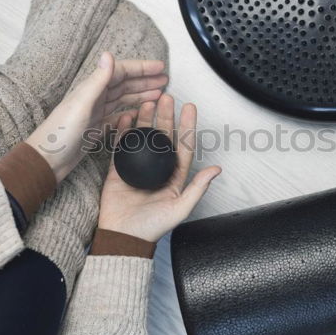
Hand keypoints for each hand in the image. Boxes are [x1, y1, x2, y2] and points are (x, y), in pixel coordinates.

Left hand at [27, 52, 167, 181]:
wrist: (47, 160)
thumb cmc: (60, 133)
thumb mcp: (81, 105)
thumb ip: (97, 80)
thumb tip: (108, 54)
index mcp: (91, 89)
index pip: (121, 72)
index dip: (141, 68)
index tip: (160, 67)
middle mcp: (94, 98)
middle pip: (125, 84)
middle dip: (145, 80)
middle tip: (166, 80)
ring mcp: (96, 114)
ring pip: (123, 100)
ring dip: (141, 95)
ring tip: (159, 94)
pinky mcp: (96, 129)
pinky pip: (118, 117)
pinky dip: (130, 113)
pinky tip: (141, 113)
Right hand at [98, 94, 221, 241]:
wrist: (123, 237)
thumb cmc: (152, 228)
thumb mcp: (180, 208)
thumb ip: (198, 188)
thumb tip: (217, 169)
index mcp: (174, 177)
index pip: (184, 146)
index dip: (187, 127)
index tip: (189, 108)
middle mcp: (157, 169)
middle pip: (163, 137)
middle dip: (166, 116)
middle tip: (167, 98)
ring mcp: (137, 167)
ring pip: (143, 137)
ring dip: (146, 120)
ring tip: (148, 103)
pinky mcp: (118, 169)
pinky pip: (121, 146)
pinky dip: (123, 131)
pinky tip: (126, 117)